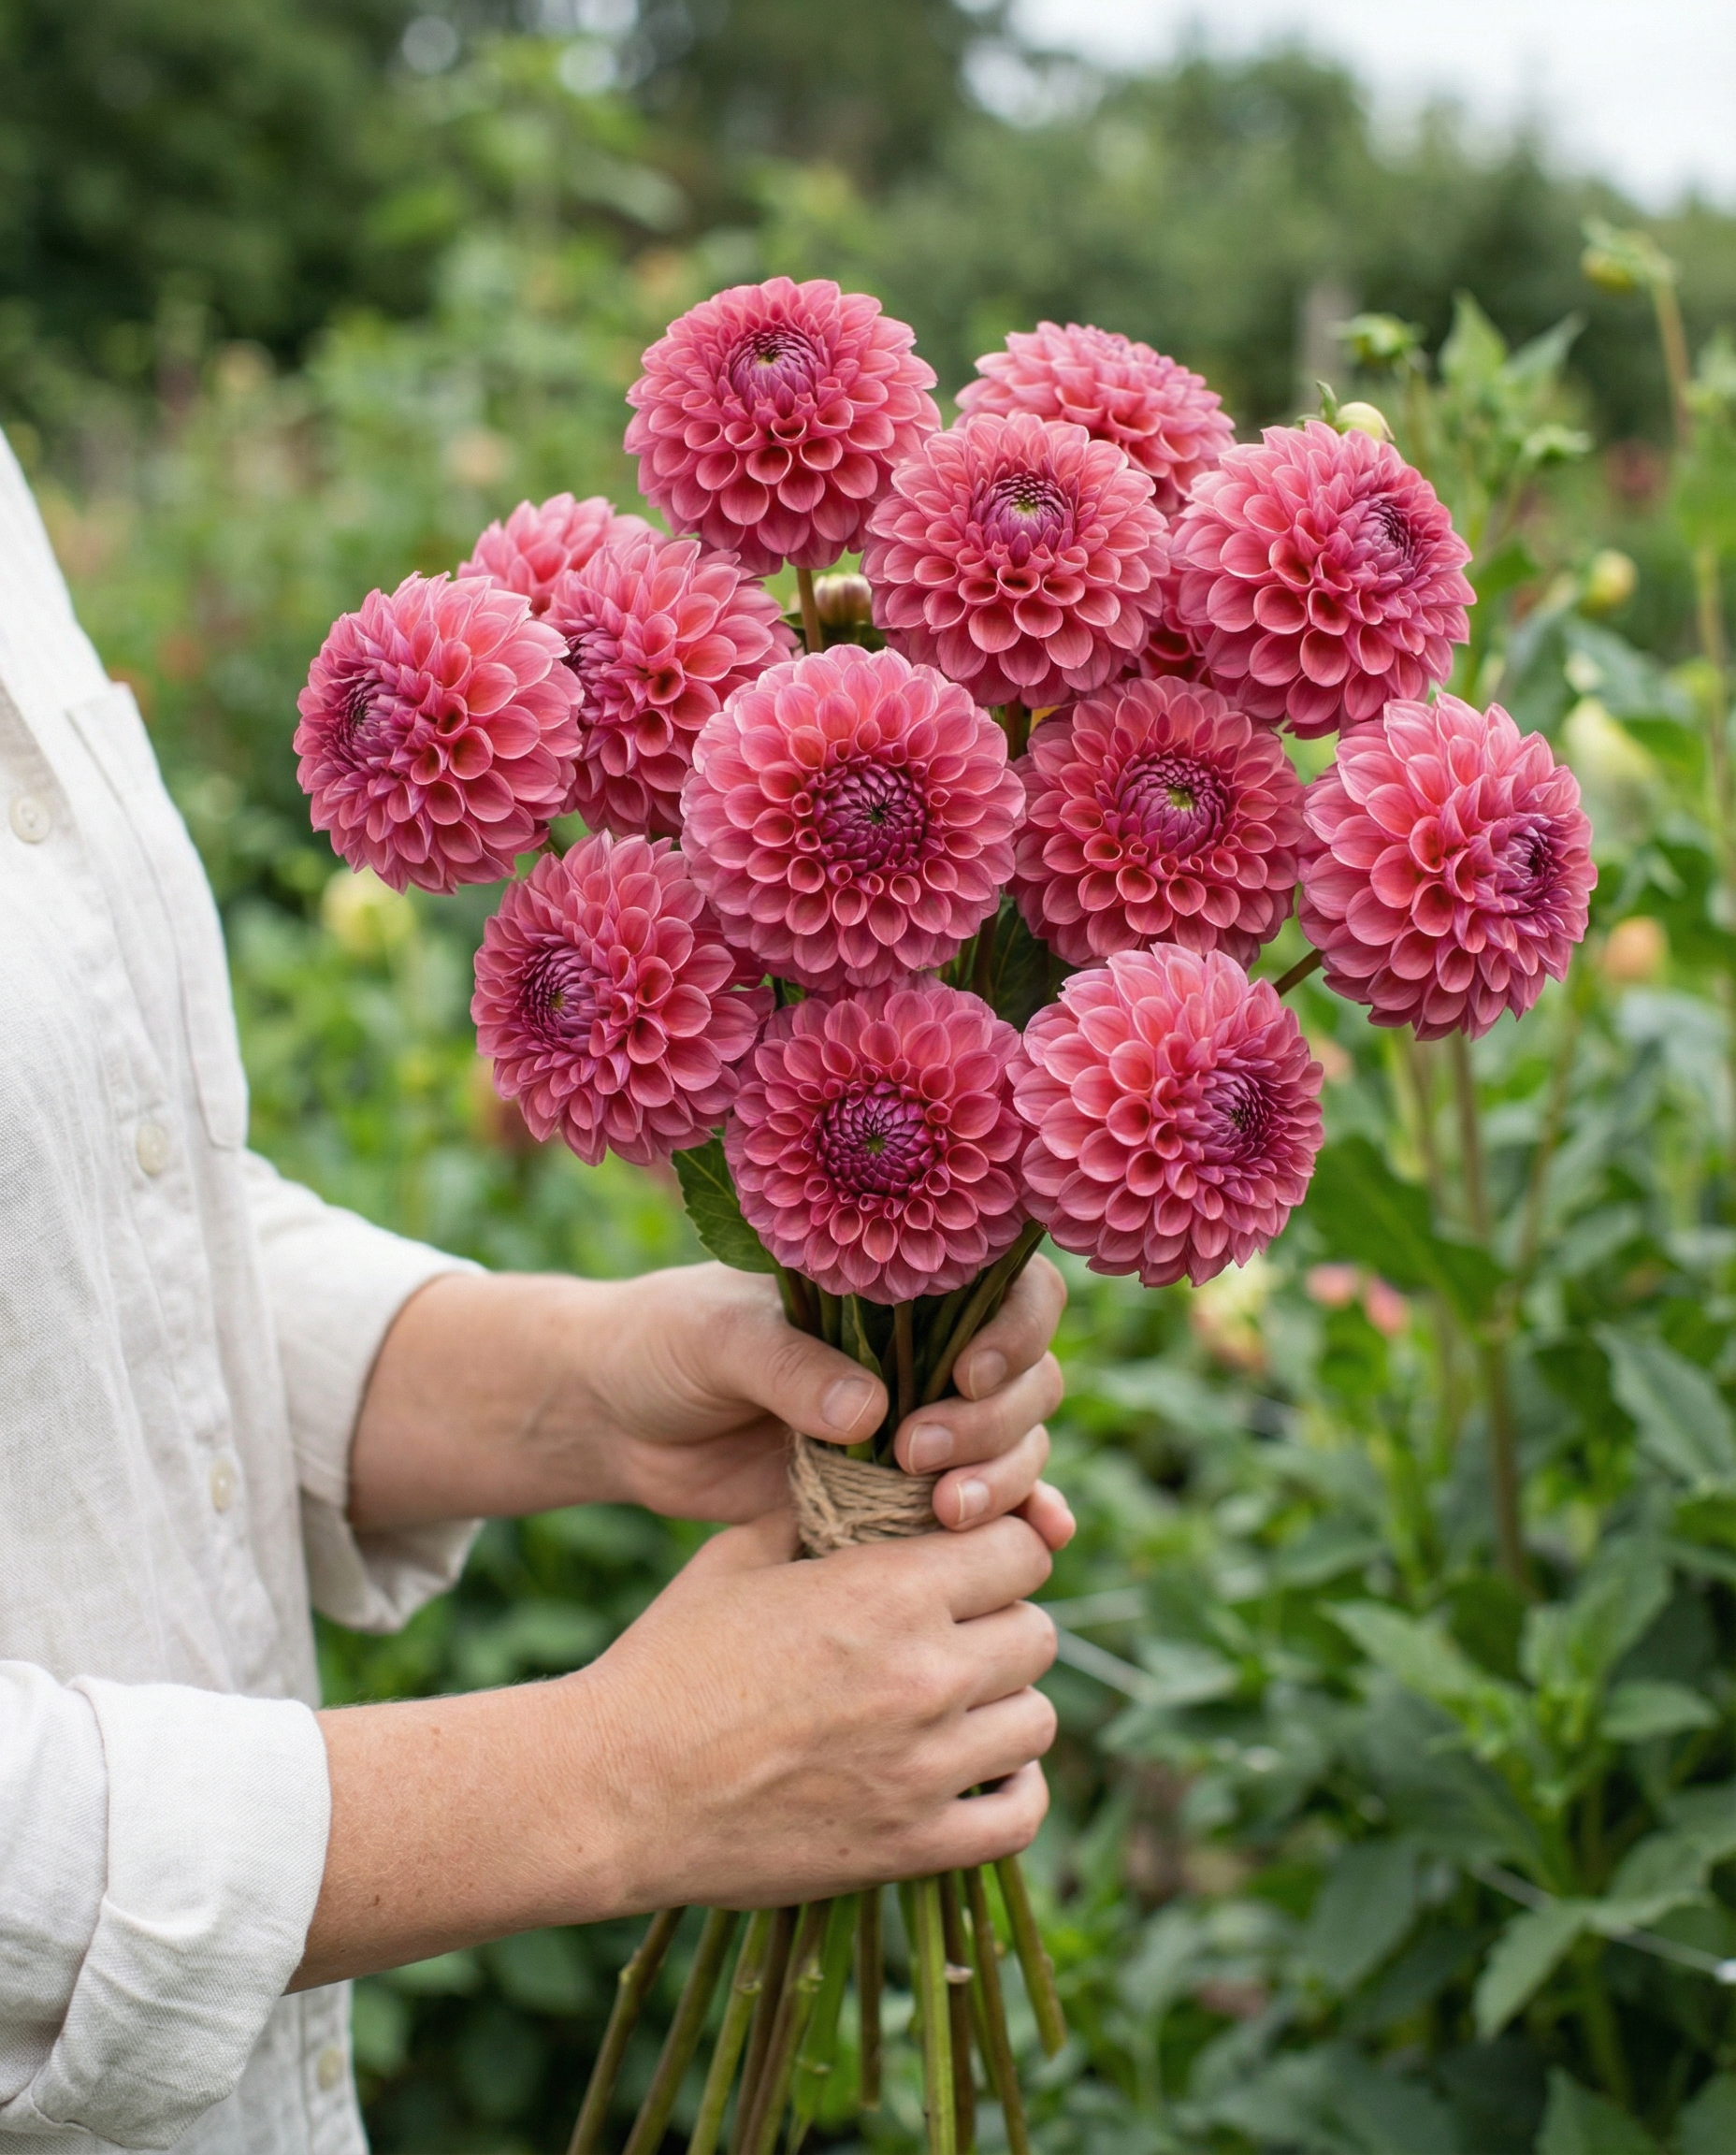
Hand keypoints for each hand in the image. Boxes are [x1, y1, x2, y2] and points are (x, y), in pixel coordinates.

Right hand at [575, 1510, 1057, 1908]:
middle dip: (1002, 1625)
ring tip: (958, 1706)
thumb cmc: (669, 1663)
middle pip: (1039, 1633)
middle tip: (956, 1636)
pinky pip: (1020, 1817)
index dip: (1002, 1549)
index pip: (1021, 1549)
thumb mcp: (739, 1557)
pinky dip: (1012, 1792)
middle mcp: (924, 1673)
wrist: (614, 1789)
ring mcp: (924, 1767)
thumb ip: (819, 1515)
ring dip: (1004, 1707)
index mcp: (886, 1590)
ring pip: (1037, 1720)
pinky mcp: (912, 1845)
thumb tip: (870, 1488)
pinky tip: (974, 1773)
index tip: (973, 1565)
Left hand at [582, 1257, 1071, 1542]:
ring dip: (1003, 1477)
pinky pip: (982, 1505)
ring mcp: (916, 1423)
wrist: (616, 1418)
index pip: (1006, 1288)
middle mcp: (922, 1352)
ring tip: (944, 1510)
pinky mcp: (895, 1492)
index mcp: (893, 1288)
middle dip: (993, 1423)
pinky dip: (1022, 1518)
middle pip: (1024, 1378)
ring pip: (1014, 1444)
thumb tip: (870, 1412)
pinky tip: (1043, 1538)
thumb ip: (789, 1368)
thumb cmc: (664, 1344)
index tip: (966, 1373)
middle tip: (918, 1455)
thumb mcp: (716, 1339)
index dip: (1013, 1329)